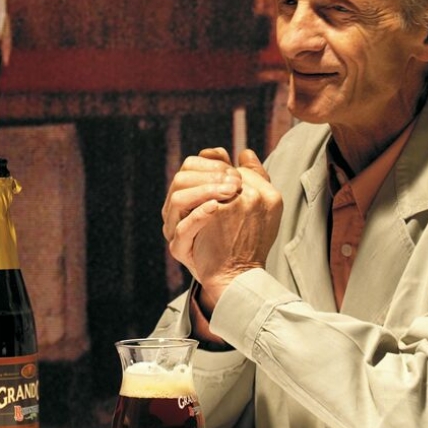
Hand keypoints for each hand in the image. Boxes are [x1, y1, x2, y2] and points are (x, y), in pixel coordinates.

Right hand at [165, 146, 279, 305]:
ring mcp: (176, 228)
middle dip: (211, 175)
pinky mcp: (180, 248)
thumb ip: (248, 176)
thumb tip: (245, 152)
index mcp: (192, 194)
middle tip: (236, 182)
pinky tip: (216, 207)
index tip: (235, 170)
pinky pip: (181, 229)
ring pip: (178, 198)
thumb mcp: (250, 202)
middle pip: (181, 178)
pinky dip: (198, 215)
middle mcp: (179, 209)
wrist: (238, 274)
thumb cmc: (242, 236)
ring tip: (231, 192)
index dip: (212, 163)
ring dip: (206, 190)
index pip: (191, 165)